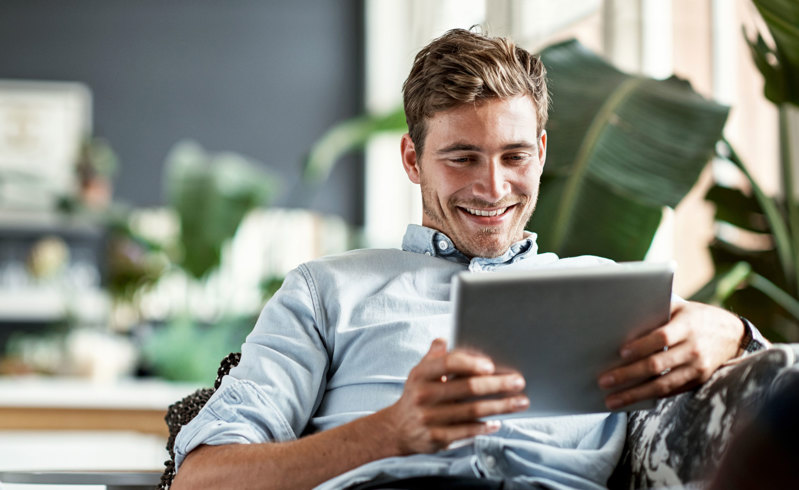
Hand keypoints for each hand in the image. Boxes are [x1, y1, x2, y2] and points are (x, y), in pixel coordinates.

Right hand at [382, 338, 527, 454]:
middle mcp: (424, 395)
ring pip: (472, 411)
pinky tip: (499, 422)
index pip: (447, 364)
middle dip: (497, 384)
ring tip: (521, 401)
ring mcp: (430, 418)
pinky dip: (485, 427)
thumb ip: (435, 356)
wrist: (397, 429)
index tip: (491, 365)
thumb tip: (444, 339)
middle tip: (518, 381)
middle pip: (467, 388)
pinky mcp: (437, 438)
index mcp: (421, 374)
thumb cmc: (417, 394)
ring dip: (500, 406)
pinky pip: (467, 431)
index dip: (470, 363)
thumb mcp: (420, 372)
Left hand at [598, 301, 743, 409]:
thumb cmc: (695, 317)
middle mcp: (694, 348)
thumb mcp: (680, 307)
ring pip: (662, 385)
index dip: (641, 345)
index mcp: (688, 325)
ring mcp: (697, 368)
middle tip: (604, 381)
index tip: (620, 353)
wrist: (733, 334)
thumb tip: (621, 319)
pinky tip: (631, 401)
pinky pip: (671, 392)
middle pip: (657, 364)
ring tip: (612, 401)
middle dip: (628, 375)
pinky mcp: (698, 381)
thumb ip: (656, 312)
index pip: (662, 337)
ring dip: (634, 394)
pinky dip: (649, 397)